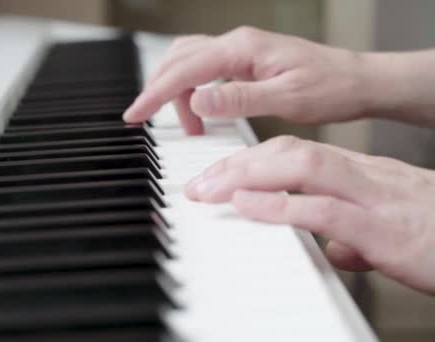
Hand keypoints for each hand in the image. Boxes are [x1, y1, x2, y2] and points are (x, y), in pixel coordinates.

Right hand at [124, 26, 377, 133]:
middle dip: (157, 89)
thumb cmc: (330, 88)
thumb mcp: (286, 99)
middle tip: (144, 119)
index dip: (155, 92)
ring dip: (175, 92)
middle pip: (179, 59)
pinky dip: (192, 91)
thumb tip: (197, 99)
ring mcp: (240, 51)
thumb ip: (239, 99)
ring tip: (187, 128)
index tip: (135, 114)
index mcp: (243, 48)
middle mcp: (237, 44)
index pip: (185, 68)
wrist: (357, 81)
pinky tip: (199, 113)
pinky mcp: (244, 62)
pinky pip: (204, 70)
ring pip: (189, 62)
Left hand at [185, 135, 434, 294]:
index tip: (217, 175)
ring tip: (210, 189)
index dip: (251, 160)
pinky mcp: (381, 228)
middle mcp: (363, 176)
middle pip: (289, 150)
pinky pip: (320, 207)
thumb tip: (330, 247)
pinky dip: (278, 205)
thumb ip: (354, 233)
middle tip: (198, 182)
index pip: (295, 152)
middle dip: (237, 163)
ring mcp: (372, 197)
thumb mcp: (389, 232)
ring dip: (248, 174)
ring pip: (301, 164)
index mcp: (361, 175)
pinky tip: (246, 206)